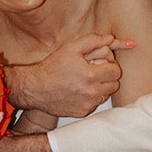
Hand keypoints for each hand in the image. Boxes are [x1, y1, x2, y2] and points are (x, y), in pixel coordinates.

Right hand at [7, 33, 136, 118]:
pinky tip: (80, 91)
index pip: (116, 71)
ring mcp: (87, 104)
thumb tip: (111, 38)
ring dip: (102, 88)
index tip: (102, 64)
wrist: (35, 88)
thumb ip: (93, 40)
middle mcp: (91, 92)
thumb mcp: (71, 48)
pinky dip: (92, 98)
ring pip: (106, 95)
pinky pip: (96, 104)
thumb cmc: (52, 67)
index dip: (111, 65)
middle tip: (95, 72)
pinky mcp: (82, 112)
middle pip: (114, 85)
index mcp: (91, 75)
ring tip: (87, 81)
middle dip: (108, 77)